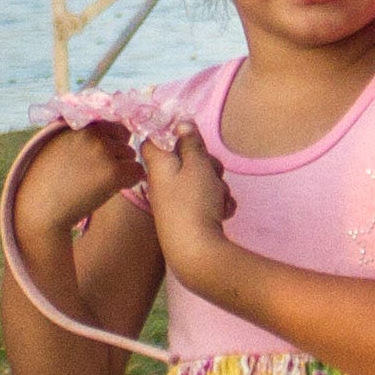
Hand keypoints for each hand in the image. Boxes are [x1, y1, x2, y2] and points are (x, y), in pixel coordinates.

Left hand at [138, 127, 235, 288]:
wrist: (196, 251)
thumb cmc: (194, 202)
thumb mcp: (197, 165)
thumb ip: (191, 142)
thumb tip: (181, 123)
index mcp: (158, 165)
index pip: (152, 140)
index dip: (169, 134)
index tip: (189, 136)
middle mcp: (162, 182)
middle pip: (184, 161)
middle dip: (207, 164)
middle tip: (213, 172)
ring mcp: (174, 202)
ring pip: (199, 181)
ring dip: (216, 185)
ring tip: (220, 198)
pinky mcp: (186, 219)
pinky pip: (203, 201)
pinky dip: (215, 203)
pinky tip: (223, 212)